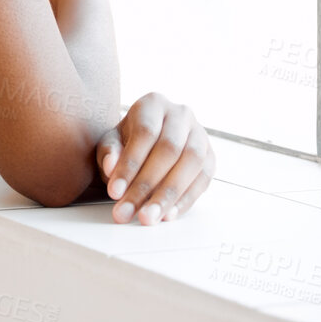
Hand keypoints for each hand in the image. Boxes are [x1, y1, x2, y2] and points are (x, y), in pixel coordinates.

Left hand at [96, 93, 215, 224]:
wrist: (150, 141)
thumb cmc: (128, 141)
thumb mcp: (111, 142)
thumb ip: (109, 153)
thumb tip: (112, 168)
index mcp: (154, 104)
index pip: (145, 133)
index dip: (130, 164)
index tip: (114, 193)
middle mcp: (181, 114)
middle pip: (169, 149)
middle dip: (147, 185)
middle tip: (128, 212)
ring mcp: (200, 134)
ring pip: (191, 163)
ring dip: (168, 195)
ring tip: (148, 218)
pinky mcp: (211, 156)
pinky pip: (203, 179)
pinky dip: (185, 200)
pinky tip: (168, 215)